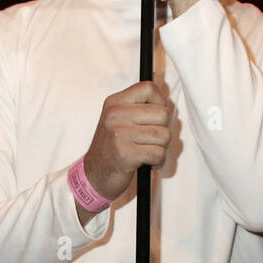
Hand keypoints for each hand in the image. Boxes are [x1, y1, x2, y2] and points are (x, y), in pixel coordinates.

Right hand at [83, 80, 171, 201]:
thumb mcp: (118, 119)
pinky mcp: (126, 154)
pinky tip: (146, 162)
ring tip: (146, 151)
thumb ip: (139, 108)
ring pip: (164, 135)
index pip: (148, 88)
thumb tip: (168, 103)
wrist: (94, 174)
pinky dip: (157, 161)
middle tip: (150, 140)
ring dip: (161, 148)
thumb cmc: (112, 147)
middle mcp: (115, 115)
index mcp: (114, 102)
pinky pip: (158, 153)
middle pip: (162, 113)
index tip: (155, 116)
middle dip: (163, 129)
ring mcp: (119, 134)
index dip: (160, 101)